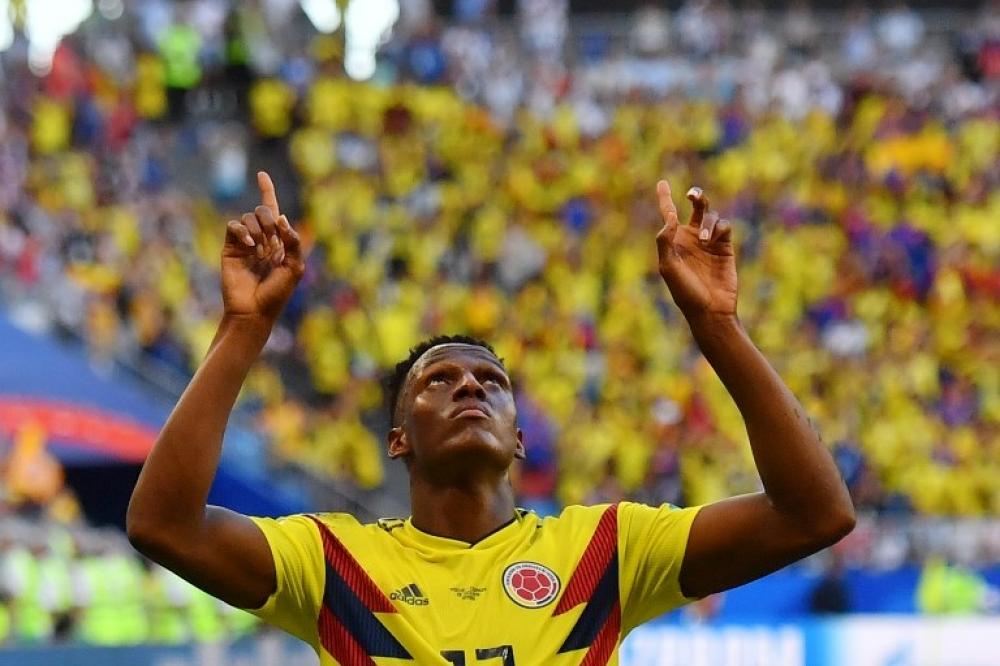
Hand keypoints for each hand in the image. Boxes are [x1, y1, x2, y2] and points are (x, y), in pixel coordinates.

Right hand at [222, 172, 304, 322]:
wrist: (254, 311)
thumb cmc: (276, 294)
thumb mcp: (295, 267)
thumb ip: (293, 242)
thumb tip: (281, 217)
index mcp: (278, 242)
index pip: (273, 211)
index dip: (267, 191)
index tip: (261, 174)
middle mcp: (261, 239)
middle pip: (263, 211)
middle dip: (270, 221)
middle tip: (272, 243)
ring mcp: (244, 243)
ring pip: (249, 217)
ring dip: (259, 230)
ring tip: (261, 252)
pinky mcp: (230, 248)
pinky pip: (234, 226)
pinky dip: (243, 232)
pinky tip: (250, 246)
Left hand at [655, 181, 736, 321]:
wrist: (711, 310)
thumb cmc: (685, 292)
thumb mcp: (669, 268)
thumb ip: (665, 242)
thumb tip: (671, 217)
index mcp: (674, 242)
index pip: (669, 215)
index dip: (665, 198)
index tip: (661, 182)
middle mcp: (691, 238)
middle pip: (696, 208)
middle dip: (697, 197)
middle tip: (691, 196)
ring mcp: (710, 242)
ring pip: (711, 217)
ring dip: (706, 224)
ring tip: (703, 241)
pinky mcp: (726, 247)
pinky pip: (724, 227)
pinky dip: (718, 229)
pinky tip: (712, 241)